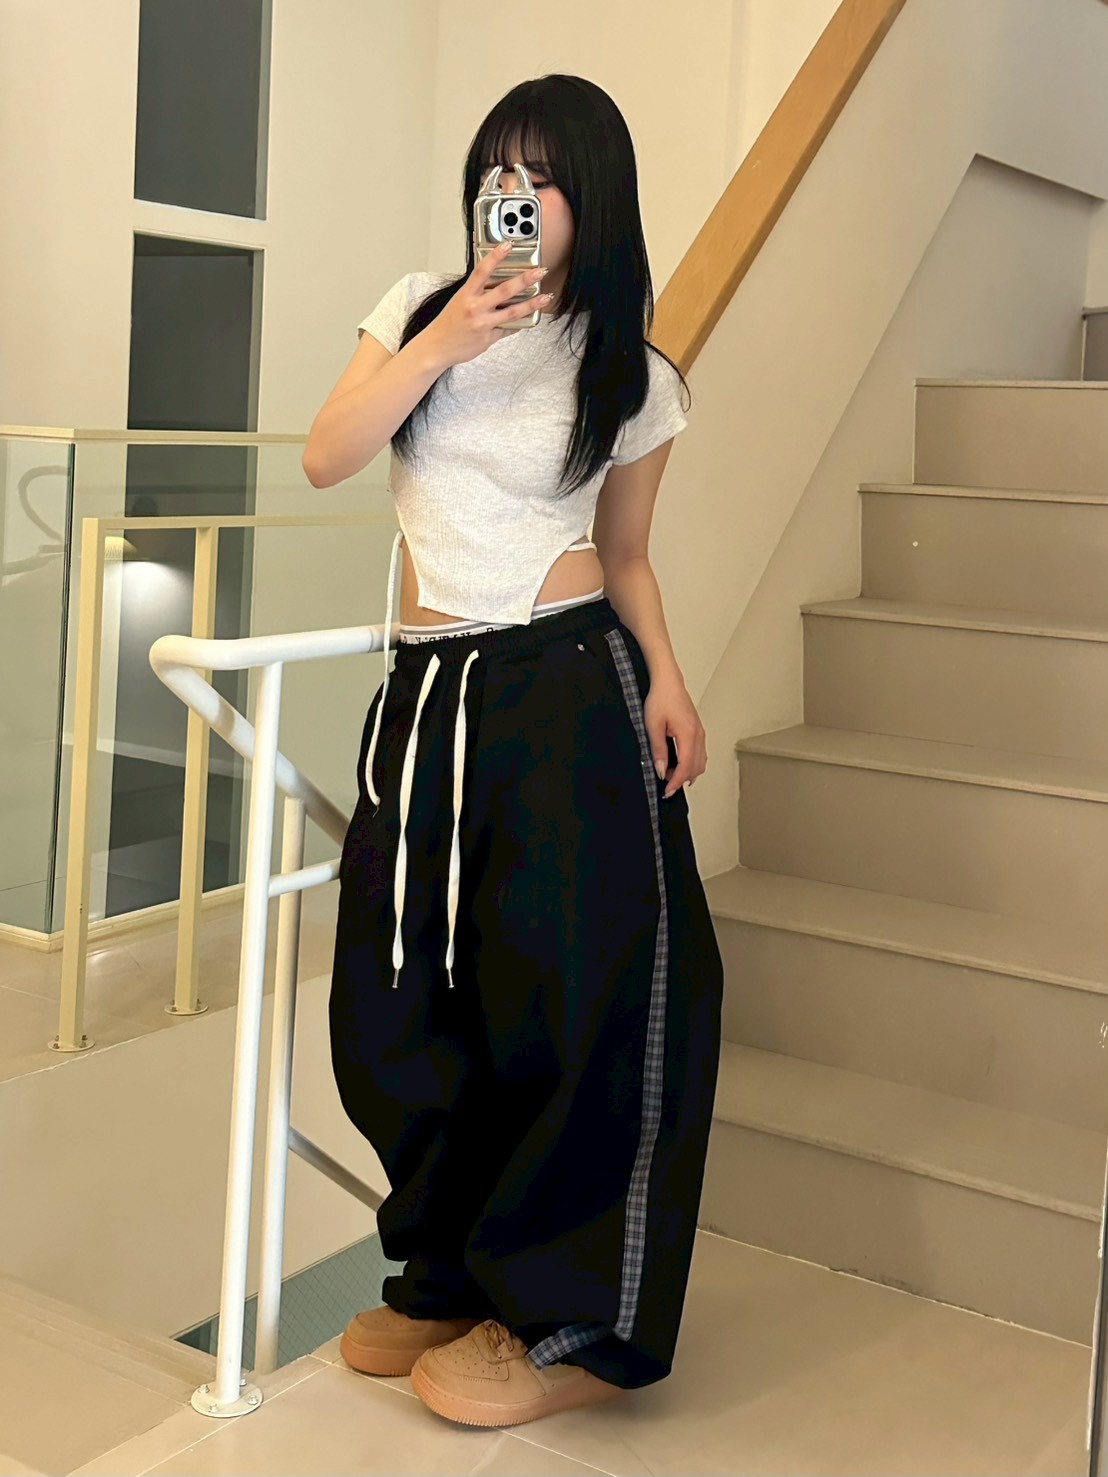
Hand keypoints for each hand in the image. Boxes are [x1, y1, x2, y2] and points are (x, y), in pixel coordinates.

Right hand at [422, 243, 550, 366]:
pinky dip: (519, 323)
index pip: (482, 270)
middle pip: (504, 290)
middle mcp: (475, 308)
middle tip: (540, 271)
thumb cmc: (447, 324)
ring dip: (532, 304)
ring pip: (513, 312)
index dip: (496, 256)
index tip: (509, 245)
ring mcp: (483, 324)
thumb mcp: (458, 302)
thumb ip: (476, 293)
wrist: (437, 347)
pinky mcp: (489, 338)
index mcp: (466, 295)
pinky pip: (508, 328)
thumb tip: (496, 285)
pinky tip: (530, 317)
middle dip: (525, 280)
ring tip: (545, 297)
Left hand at [643, 671, 706, 799]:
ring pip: (701, 762)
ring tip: (670, 773)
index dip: (676, 782)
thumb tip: (661, 770)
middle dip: (681, 779)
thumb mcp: (653, 726)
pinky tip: (679, 764)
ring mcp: (701, 733)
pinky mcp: (698, 731)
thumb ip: (658, 750)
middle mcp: (699, 735)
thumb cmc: (661, 699)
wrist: (668, 682)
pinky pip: (700, 754)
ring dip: (688, 772)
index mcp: (689, 734)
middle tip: (665, 783)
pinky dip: (692, 764)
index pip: (686, 767)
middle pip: (696, 767)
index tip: (667, 791)